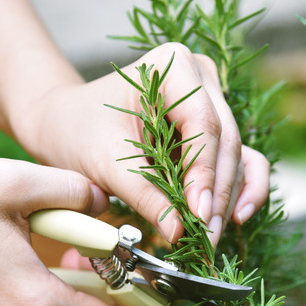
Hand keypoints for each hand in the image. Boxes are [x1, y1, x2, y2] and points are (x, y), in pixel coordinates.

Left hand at [14, 43, 269, 245]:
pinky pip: (240, 160)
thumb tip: (178, 232)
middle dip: (216, 194)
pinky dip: (240, 190)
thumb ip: (143, 195)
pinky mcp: (214, 131)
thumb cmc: (78, 131)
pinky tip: (236, 219)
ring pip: (235, 155)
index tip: (198, 215)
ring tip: (211, 238)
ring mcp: (212, 103)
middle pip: (225, 141)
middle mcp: (201, 78)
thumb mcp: (105, 163)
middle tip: (206, 238)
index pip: (202, 124)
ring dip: (227, 200)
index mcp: (173, 67)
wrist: (65, 124)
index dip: (204, 173)